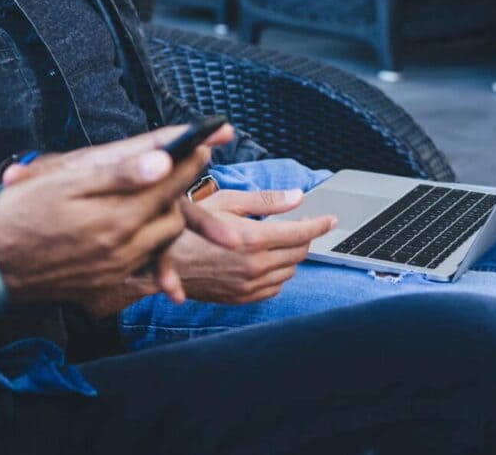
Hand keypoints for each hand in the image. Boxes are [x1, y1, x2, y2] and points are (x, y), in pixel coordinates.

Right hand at [0, 124, 231, 306]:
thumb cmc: (20, 217)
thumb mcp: (63, 184)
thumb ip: (118, 174)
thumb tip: (163, 161)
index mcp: (117, 219)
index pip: (168, 186)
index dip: (188, 161)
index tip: (203, 142)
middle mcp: (124, 249)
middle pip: (173, 216)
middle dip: (183, 189)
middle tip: (184, 165)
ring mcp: (116, 270)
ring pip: (162, 241)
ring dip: (169, 217)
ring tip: (165, 196)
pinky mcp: (105, 283)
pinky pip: (143, 263)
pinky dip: (151, 246)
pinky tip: (142, 233)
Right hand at [169, 188, 336, 304]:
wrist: (165, 262)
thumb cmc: (190, 227)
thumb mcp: (225, 202)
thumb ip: (265, 201)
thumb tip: (297, 197)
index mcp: (252, 238)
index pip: (300, 233)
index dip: (318, 224)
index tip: (330, 219)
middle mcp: (255, 265)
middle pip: (298, 252)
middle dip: (304, 237)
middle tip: (299, 225)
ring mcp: (250, 285)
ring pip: (289, 271)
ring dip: (290, 255)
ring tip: (276, 240)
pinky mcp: (243, 298)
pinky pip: (275, 288)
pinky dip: (277, 273)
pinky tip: (264, 260)